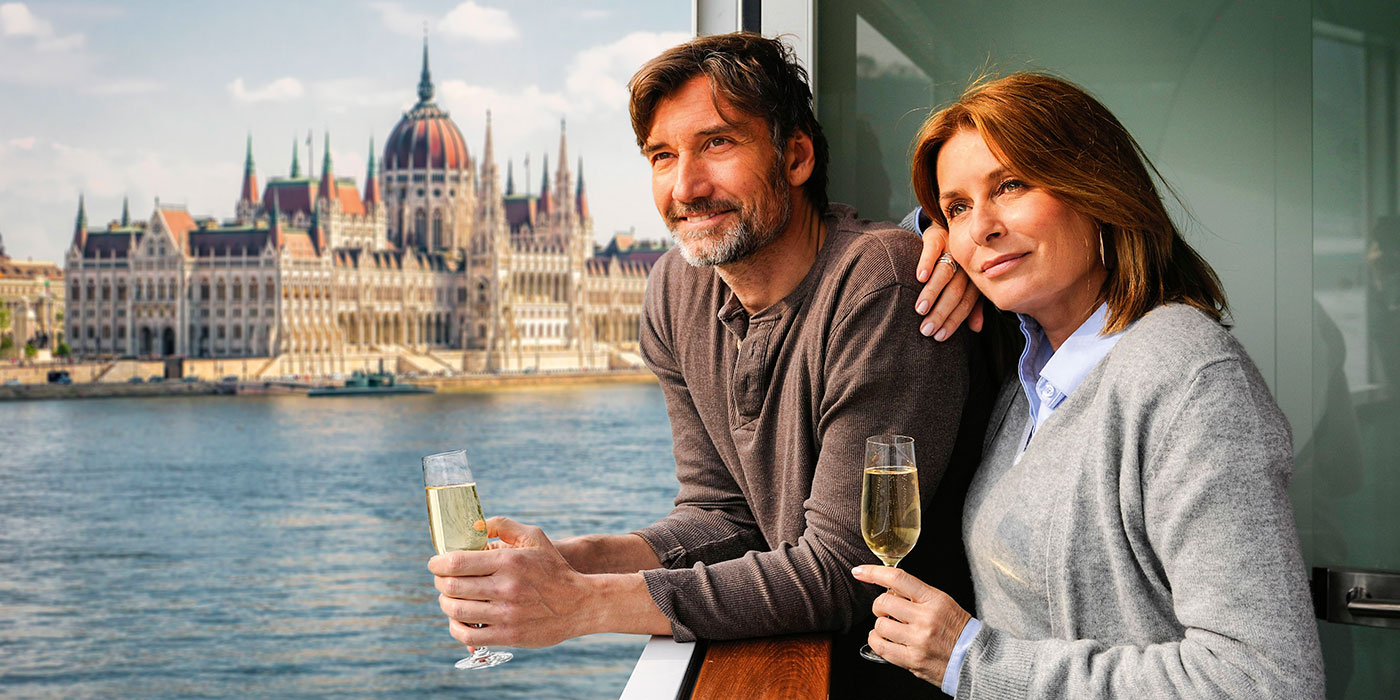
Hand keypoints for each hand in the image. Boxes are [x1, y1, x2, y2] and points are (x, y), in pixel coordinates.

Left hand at [429, 516, 594, 648]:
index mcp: (508, 561)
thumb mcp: (533, 536)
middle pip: (451, 587)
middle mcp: (505, 587)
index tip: (435, 563)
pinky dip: (455, 628)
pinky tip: (459, 621)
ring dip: (446, 603)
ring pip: (456, 611)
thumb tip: (471, 526)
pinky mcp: (508, 635)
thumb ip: (501, 525)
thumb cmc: (553, 567)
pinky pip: (468, 636)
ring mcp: (506, 614)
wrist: (580, 603)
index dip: (437, 563)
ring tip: (450, 598)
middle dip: (439, 582)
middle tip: (442, 580)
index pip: (456, 562)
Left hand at [852, 565, 971, 685]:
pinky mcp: (912, 659)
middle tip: (888, 611)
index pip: (898, 578)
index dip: (873, 572)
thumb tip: (887, 587)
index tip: (859, 571)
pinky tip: (884, 639)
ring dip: (880, 626)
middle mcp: (925, 618)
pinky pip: (880, 646)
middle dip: (880, 606)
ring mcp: (918, 640)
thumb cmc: (958, 629)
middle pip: (883, 602)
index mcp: (934, 599)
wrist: (975, 658)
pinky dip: (876, 641)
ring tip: (892, 628)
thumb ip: (916, 595)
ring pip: (879, 625)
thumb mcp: (942, 603)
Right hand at [914, 223, 982, 340]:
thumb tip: (976, 329)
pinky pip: (932, 249)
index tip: (939, 336)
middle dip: (941, 312)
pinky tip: (920, 277)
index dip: (953, 320)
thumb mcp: (969, 281)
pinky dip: (927, 262)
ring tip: (920, 309)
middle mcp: (967, 264)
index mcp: (975, 278)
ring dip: (933, 292)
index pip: (966, 303)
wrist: (950, 226)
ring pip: (945, 273)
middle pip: (955, 291)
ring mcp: (953, 248)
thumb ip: (973, 305)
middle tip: (926, 329)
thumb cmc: (958, 262)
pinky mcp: (938, 235)